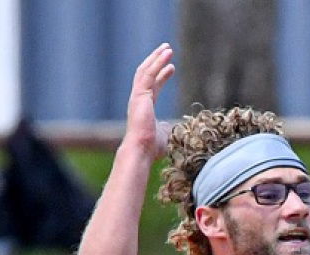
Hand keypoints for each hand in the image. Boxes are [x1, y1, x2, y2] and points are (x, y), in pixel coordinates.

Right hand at [125, 43, 174, 157]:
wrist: (141, 150)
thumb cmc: (152, 148)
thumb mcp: (164, 134)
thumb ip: (167, 127)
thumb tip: (172, 127)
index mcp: (144, 107)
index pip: (153, 86)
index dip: (162, 76)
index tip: (171, 68)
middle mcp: (139, 99)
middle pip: (147, 74)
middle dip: (157, 61)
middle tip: (167, 50)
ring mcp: (137, 96)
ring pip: (146, 70)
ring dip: (157, 58)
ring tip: (167, 48)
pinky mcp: (140, 94)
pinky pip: (149, 74)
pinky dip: (157, 62)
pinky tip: (166, 55)